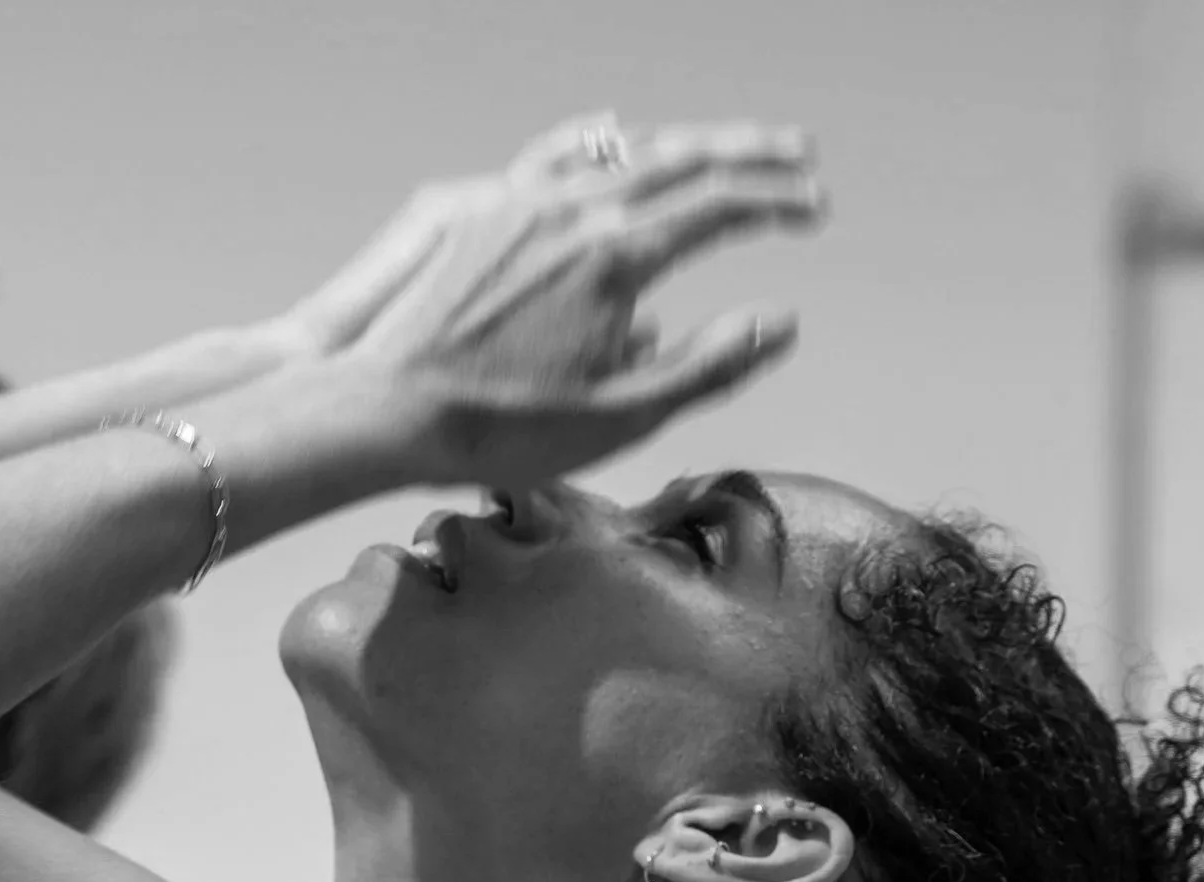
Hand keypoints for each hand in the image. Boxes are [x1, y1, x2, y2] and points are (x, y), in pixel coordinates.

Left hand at [340, 120, 822, 484]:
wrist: (388, 410)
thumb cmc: (500, 430)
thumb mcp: (622, 415)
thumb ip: (709, 364)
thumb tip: (781, 321)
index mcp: (614, 258)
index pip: (719, 206)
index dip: (777, 201)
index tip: (816, 207)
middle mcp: (572, 213)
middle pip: (680, 158)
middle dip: (748, 152)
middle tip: (799, 153)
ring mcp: (521, 204)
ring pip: (619, 150)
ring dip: (681, 143)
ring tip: (720, 147)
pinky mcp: (483, 212)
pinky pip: (556, 156)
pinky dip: (600, 139)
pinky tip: (611, 129)